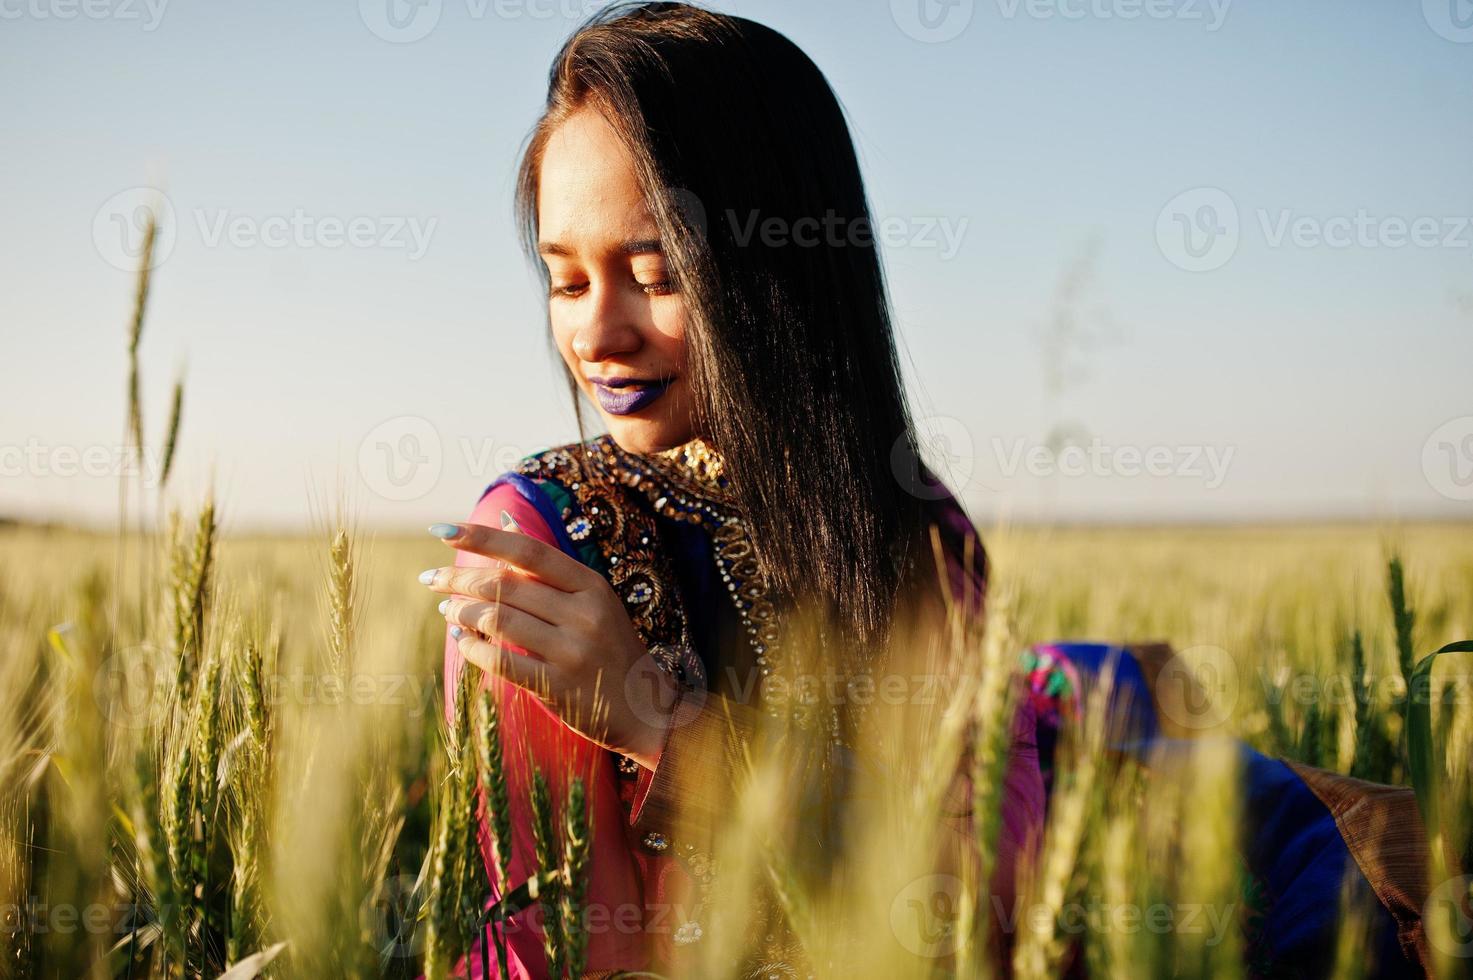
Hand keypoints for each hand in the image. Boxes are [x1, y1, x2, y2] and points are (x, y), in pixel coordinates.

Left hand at [420, 521, 678, 769]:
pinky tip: (461, 641)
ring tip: (446, 610)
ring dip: (461, 612)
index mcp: (591, 585)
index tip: (442, 531)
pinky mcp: (559, 687)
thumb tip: (505, 520)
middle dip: (459, 578)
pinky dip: (472, 648)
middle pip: (505, 585)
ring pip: (497, 621)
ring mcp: (572, 651)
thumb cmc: (609, 647)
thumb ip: (548, 567)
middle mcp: (584, 614)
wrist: (645, 707)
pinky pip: (501, 661)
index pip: (528, 551)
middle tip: (432, 578)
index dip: (482, 537)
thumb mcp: (592, 600)